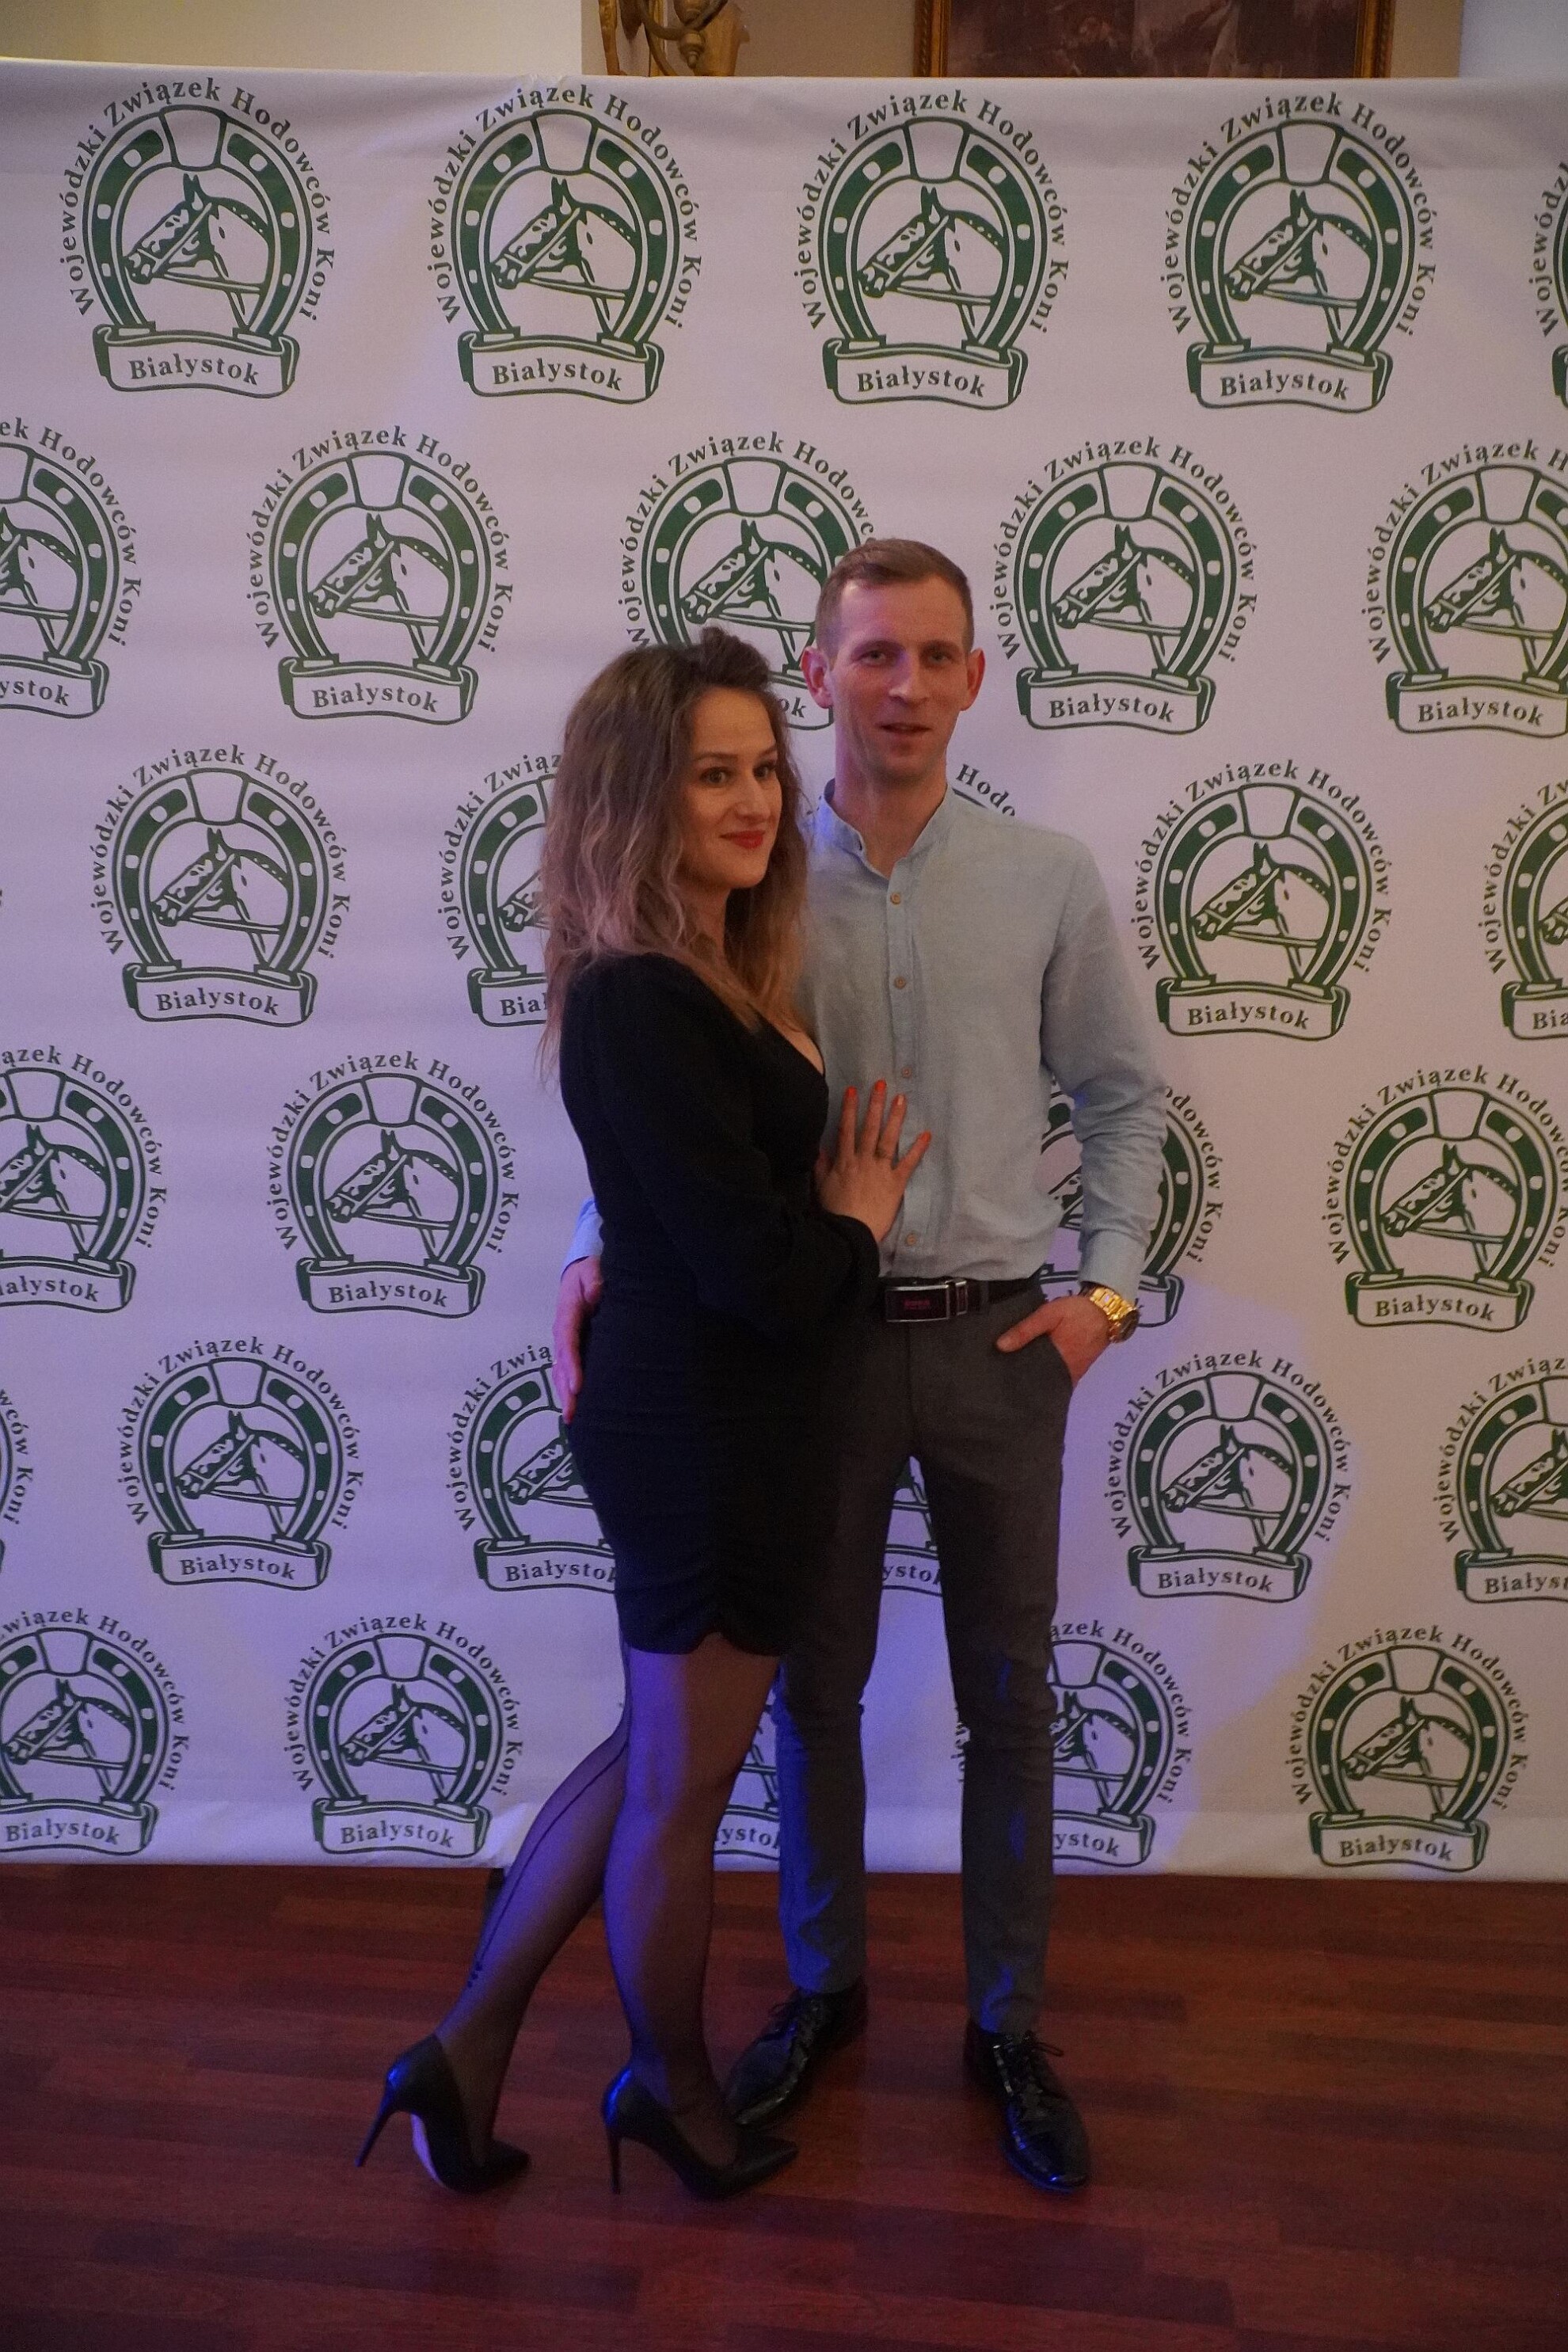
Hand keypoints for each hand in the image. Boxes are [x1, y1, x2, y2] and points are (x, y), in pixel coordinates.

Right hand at [552, 1255, 602, 1422]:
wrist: (579, 1273)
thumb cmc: (588, 1272)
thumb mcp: (591, 1270)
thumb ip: (593, 1280)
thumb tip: (595, 1295)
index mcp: (567, 1316)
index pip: (568, 1344)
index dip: (572, 1365)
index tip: (577, 1386)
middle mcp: (562, 1333)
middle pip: (561, 1365)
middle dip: (565, 1390)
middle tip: (571, 1414)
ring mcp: (564, 1343)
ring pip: (561, 1372)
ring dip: (565, 1395)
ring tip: (571, 1418)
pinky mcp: (571, 1349)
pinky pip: (566, 1371)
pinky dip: (568, 1389)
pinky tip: (575, 1407)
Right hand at [815, 1081, 931, 1243]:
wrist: (849, 1233)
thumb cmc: (834, 1212)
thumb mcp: (821, 1187)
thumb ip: (821, 1166)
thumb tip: (818, 1147)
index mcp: (844, 1161)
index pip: (846, 1129)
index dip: (849, 1109)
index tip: (852, 1090)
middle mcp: (862, 1161)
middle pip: (869, 1128)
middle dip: (875, 1105)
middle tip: (881, 1084)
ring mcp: (880, 1170)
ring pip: (887, 1139)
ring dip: (895, 1118)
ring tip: (901, 1099)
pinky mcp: (895, 1184)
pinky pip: (907, 1164)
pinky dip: (917, 1150)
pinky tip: (926, 1135)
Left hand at [994, 1291, 1113, 1384]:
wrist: (1106, 1311)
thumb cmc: (1077, 1312)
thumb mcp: (1048, 1314)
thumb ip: (1025, 1330)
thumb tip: (1000, 1346)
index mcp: (1057, 1361)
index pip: (1030, 1379)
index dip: (1013, 1380)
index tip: (996, 1378)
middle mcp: (1065, 1373)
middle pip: (1038, 1383)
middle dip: (1021, 1381)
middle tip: (998, 1376)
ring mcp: (1072, 1373)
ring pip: (1048, 1381)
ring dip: (1033, 1378)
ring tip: (1009, 1372)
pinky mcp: (1076, 1369)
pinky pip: (1057, 1376)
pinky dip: (1045, 1374)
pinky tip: (1031, 1368)